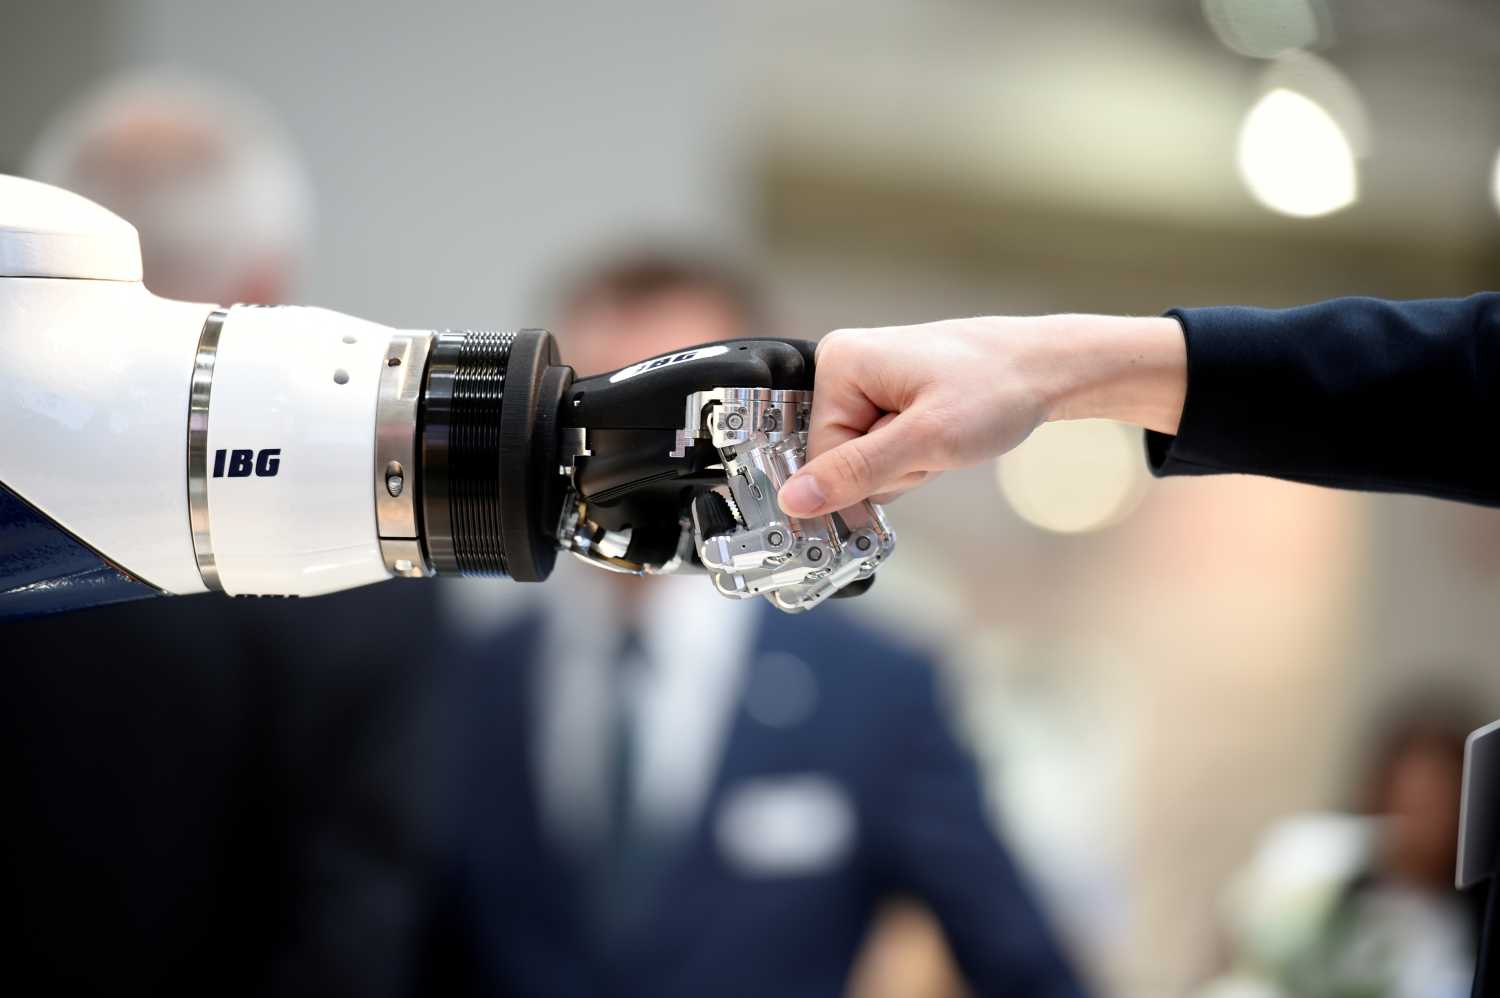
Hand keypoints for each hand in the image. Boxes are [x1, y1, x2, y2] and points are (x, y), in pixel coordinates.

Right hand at [777, 314, 1187, 517]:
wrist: (1046, 370)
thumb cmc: (997, 389)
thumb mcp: (927, 441)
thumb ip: (856, 473)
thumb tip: (793, 499)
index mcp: (838, 363)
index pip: (818, 456)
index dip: (867, 475)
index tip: (914, 458)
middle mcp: (843, 365)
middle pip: (839, 458)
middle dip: (891, 469)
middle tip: (933, 445)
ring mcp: (864, 379)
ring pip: (863, 460)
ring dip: (906, 464)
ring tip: (942, 435)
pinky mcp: (884, 394)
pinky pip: (881, 447)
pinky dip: (914, 454)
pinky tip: (939, 434)